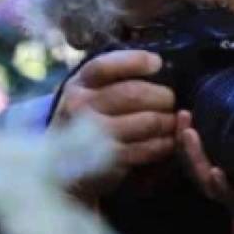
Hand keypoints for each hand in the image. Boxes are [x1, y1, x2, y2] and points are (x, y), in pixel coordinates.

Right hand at [53, 48, 186, 199]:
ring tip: (172, 121)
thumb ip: (109, 81)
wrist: (61, 172)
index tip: (157, 63)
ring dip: (168, 121)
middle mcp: (81, 106)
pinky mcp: (111, 158)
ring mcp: (95, 134)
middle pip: (133, 93)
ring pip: (148, 120)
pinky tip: (168, 141)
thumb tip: (156, 65)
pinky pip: (150, 147)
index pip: (105, 65)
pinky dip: (165, 143)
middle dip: (161, 96)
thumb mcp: (84, 97)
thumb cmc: (83, 125)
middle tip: (171, 101)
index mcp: (76, 85)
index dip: (135, 61)